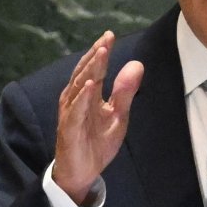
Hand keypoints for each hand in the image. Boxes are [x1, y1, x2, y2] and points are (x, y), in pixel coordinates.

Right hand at [52, 30, 143, 203]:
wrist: (82, 171)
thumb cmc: (96, 141)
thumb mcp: (117, 115)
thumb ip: (125, 92)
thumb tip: (137, 64)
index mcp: (87, 94)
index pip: (95, 68)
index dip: (102, 51)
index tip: (110, 35)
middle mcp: (75, 99)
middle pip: (86, 72)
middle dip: (96, 54)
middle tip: (107, 38)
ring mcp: (71, 113)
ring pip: (79, 86)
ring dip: (90, 69)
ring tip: (101, 53)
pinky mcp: (69, 128)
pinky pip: (75, 111)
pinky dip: (82, 97)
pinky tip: (89, 85)